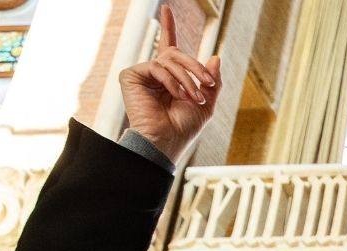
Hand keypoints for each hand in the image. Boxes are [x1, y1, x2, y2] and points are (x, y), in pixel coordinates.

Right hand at [118, 6, 221, 161]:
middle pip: (176, 53)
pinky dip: (171, 80)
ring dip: (186, 79)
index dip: (168, 27)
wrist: (166, 142)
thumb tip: (215, 56)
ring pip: (169, 60)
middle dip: (195, 68)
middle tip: (206, 84)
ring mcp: (142, 74)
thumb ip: (211, 81)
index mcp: (170, 77)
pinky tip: (175, 94)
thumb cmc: (183, 127)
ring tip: (191, 98)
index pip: (169, 46)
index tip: (167, 8)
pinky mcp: (131, 76)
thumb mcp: (206, 103)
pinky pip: (156, 67)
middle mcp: (155, 72)